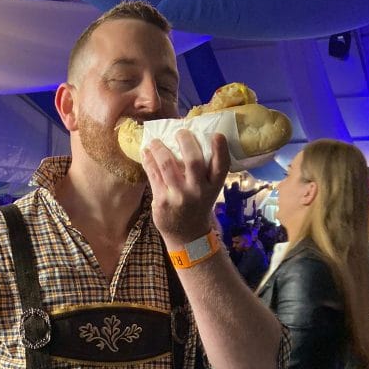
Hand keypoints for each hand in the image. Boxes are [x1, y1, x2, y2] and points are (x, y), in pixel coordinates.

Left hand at [141, 131, 229, 245]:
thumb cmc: (197, 207)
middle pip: (194, 161)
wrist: (187, 236)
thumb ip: (204, 173)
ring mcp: (179, 196)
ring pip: (168, 165)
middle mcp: (198, 191)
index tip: (216, 135)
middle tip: (180, 132)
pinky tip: (146, 153)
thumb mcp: (208, 192)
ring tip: (154, 141)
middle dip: (186, 141)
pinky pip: (153, 175)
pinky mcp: (162, 201)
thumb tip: (188, 141)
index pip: (221, 166)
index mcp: (213, 187)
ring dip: (159, 148)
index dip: (221, 149)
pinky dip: (149, 161)